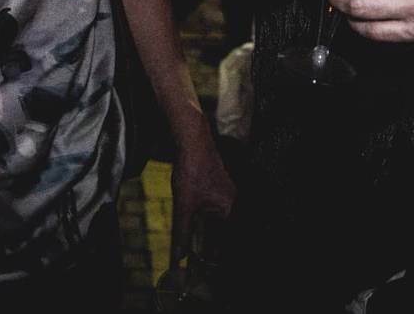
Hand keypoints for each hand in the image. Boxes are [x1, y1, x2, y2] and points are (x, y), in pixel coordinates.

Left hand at [169, 121, 235, 261]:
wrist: (192, 139)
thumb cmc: (192, 169)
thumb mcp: (184, 205)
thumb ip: (182, 233)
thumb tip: (178, 258)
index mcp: (232, 210)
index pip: (230, 244)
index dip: (219, 261)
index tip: (209, 274)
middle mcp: (234, 204)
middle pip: (227, 236)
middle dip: (215, 253)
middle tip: (202, 269)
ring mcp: (228, 196)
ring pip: (222, 227)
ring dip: (212, 241)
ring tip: (200, 256)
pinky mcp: (220, 190)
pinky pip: (219, 216)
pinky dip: (210, 228)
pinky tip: (198, 233)